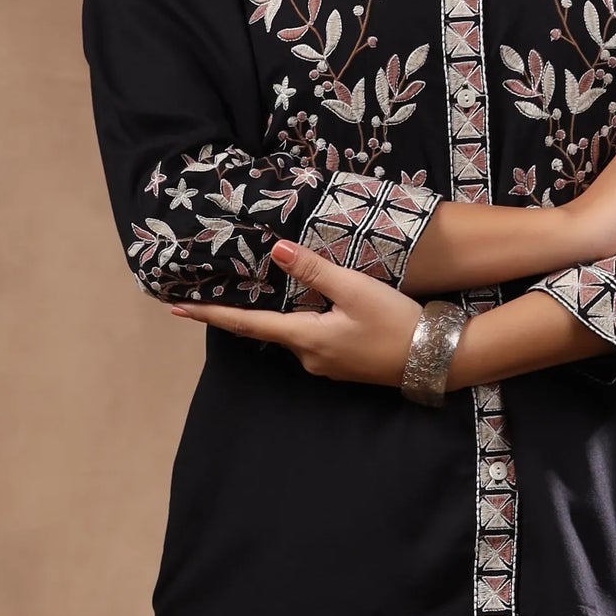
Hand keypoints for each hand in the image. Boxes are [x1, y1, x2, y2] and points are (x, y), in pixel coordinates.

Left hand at [167, 239, 427, 383]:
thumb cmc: (396, 322)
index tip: (177, 308)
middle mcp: (308, 357)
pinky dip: (314, 321)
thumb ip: (314, 270)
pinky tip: (331, 307)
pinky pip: (317, 338)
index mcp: (304, 338)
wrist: (438, 358)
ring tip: (296, 289)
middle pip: (272, 327)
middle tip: (230, 289)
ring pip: (298, 331)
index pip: (246, 325)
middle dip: (254, 309)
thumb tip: (276, 250)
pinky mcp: (344, 365)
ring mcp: (326, 365)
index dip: (211, 314)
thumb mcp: (354, 289)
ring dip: (295, 312)